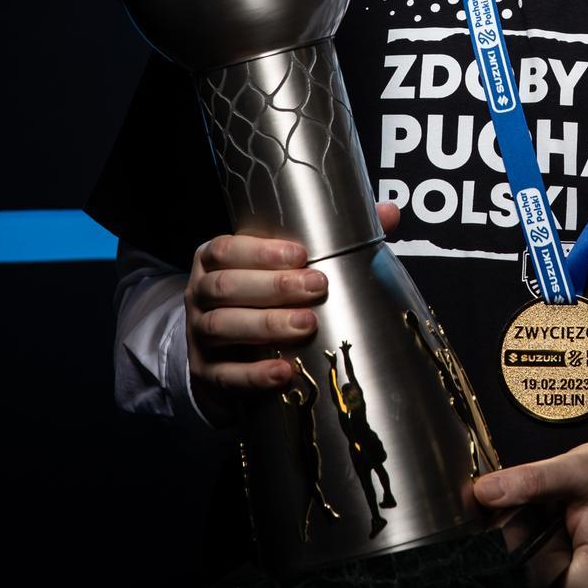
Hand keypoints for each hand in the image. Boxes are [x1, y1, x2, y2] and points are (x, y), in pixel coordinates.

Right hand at [185, 203, 399, 428]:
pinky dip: (254, 374)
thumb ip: (333, 237)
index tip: (302, 254)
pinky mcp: (206, 372)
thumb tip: (389, 212)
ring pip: (223, 327)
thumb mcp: (282, 263)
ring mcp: (198, 335)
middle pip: (226, 286)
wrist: (223, 350)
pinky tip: (284, 371)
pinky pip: (226, 375)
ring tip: (306, 324)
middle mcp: (199, 293)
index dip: (261, 251)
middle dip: (273, 287)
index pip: (227, 249)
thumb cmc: (262, 293)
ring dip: (266, 326)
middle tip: (317, 287)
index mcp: (214, 259)